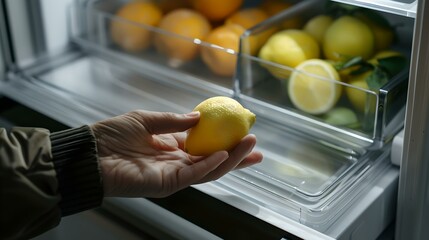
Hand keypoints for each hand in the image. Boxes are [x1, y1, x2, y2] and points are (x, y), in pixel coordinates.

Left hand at [91, 110, 262, 197]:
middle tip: (256, 147)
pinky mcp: (167, 183)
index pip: (205, 146)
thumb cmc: (112, 135)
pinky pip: (194, 175)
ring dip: (231, 159)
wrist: (91, 153)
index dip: (224, 141)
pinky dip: (210, 166)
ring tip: (249, 146)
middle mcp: (177, 163)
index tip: (241, 131)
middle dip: (236, 156)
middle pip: (213, 161)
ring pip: (209, 170)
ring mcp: (174, 175)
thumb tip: (199, 116)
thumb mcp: (146, 119)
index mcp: (172, 147)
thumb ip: (172, 121)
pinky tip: (224, 155)